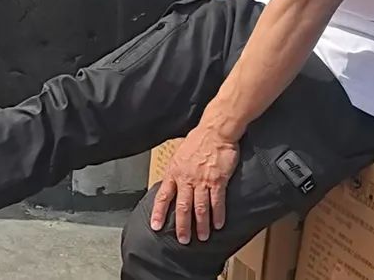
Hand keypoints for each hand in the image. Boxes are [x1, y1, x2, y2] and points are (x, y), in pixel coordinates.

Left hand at [149, 125, 238, 243]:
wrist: (215, 132)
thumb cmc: (197, 141)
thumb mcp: (178, 154)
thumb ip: (175, 171)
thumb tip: (171, 182)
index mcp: (174, 173)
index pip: (163, 196)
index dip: (159, 212)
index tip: (155, 226)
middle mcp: (186, 179)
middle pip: (182, 207)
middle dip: (181, 226)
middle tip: (182, 240)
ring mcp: (202, 181)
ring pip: (200, 208)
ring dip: (201, 225)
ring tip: (202, 237)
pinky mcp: (217, 181)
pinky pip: (217, 201)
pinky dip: (218, 215)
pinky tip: (218, 225)